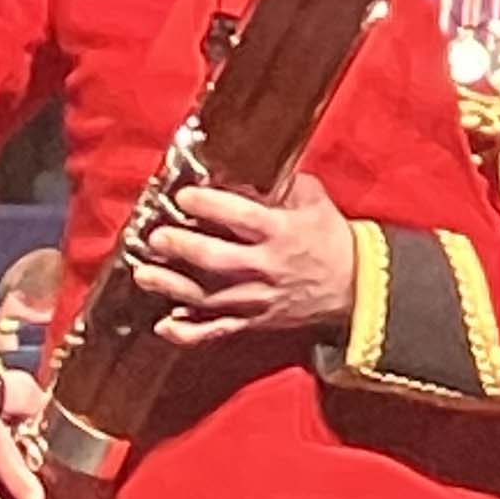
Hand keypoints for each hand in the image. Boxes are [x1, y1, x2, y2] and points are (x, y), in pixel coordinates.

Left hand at [126, 172, 356, 346]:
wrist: (354, 287)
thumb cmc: (329, 238)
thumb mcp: (314, 202)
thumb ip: (281, 185)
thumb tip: (245, 167)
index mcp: (282, 233)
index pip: (242, 217)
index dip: (210, 205)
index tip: (185, 196)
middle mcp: (267, 268)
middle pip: (217, 261)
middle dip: (182, 248)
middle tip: (157, 237)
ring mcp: (258, 299)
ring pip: (209, 297)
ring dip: (173, 286)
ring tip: (145, 274)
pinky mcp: (254, 322)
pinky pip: (218, 331)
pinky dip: (189, 332)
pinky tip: (164, 325)